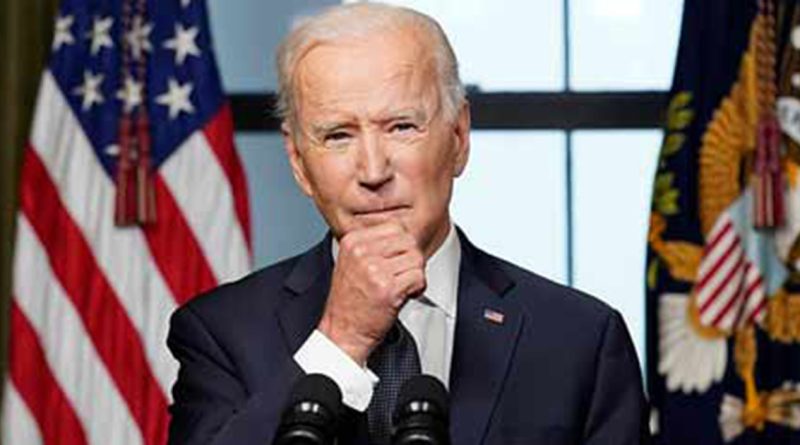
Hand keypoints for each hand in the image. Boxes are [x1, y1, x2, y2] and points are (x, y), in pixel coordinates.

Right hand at [318, 221, 425, 364]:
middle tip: (400, 275)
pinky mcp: (387, 289)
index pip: (395, 227)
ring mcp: (374, 270)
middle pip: (408, 241)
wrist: (343, 331)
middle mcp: (361, 252)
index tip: (395, 260)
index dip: (402, 245)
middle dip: (411, 259)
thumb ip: (374, 244)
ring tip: (400, 286)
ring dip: (415, 274)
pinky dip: (417, 288)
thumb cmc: (351, 300)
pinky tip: (403, 295)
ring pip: (417, 258)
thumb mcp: (353, 261)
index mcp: (353, 241)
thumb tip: (405, 233)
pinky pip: (418, 277)